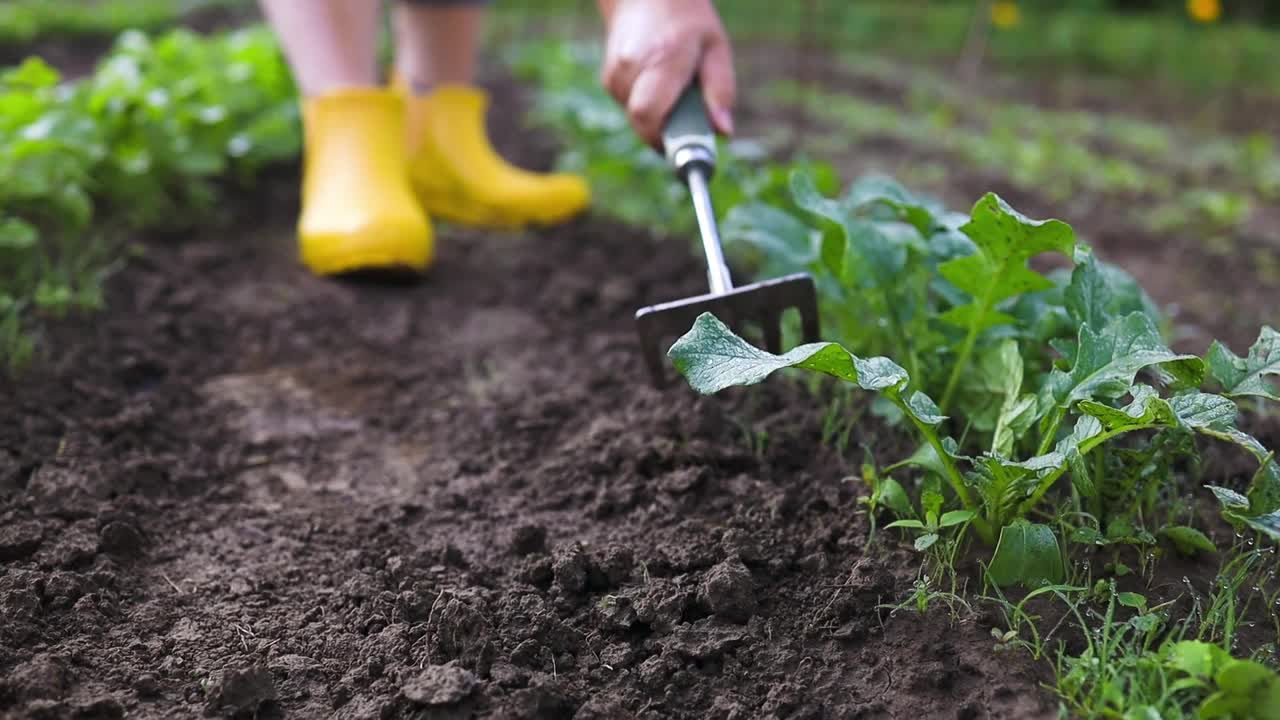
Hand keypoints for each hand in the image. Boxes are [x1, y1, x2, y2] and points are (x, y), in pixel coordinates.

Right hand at [598, 0, 734, 149]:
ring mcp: (614, 74)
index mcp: (661, 60)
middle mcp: (630, 68)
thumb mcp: (715, 47)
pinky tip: (658, 81)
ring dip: (659, 116)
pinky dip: (648, 106)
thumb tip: (723, 131)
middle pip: (641, 124)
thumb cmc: (686, 20)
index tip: (684, 151)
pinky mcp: (608, 80)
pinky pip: (631, 109)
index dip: (663, 141)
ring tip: (673, 88)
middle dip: (665, 133)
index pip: (648, 115)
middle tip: (687, 125)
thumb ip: (721, 89)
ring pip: (637, 119)